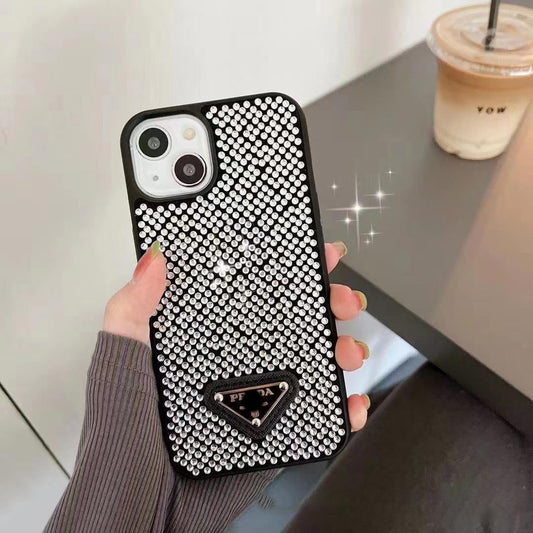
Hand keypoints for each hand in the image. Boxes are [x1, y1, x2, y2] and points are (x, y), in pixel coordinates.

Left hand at [104, 240, 369, 430]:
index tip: (313, 254)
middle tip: (342, 300)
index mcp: (207, 336)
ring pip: (312, 363)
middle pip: (294, 323)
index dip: (286, 270)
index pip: (253, 292)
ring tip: (348, 351)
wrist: (140, 501)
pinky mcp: (272, 430)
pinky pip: (314, 415)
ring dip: (342, 350)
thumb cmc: (122, 432)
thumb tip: (152, 261)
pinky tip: (349, 401)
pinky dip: (341, 407)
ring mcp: (258, 395)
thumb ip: (132, 312)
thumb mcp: (122, 361)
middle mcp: (237, 361)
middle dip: (328, 304)